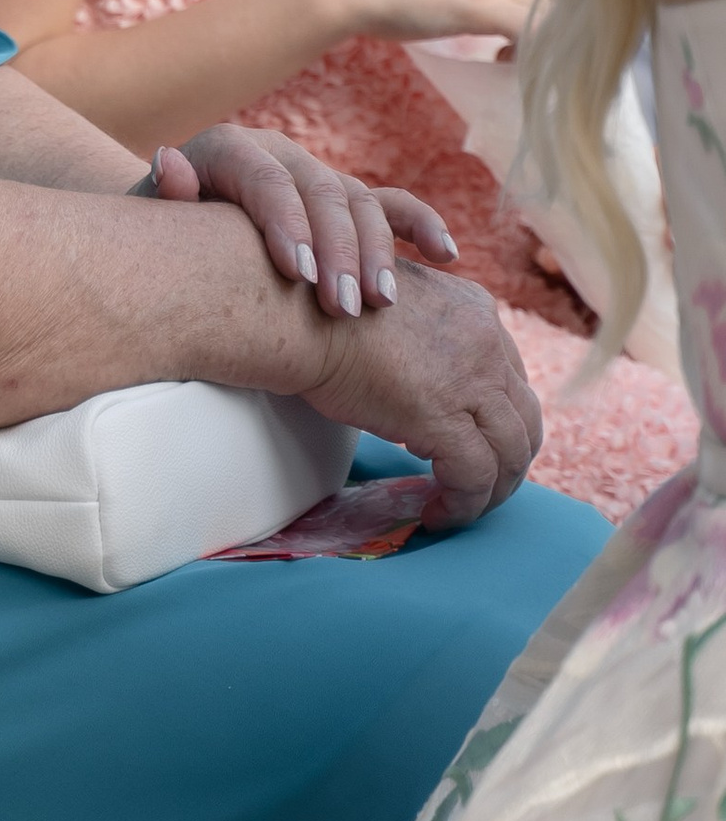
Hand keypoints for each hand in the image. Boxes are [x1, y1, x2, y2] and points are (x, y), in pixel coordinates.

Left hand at [148, 125, 458, 316]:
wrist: (175, 238)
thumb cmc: (158, 239)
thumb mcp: (150, 221)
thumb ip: (165, 196)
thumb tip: (169, 163)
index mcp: (230, 151)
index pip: (266, 179)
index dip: (286, 223)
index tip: (297, 275)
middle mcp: (279, 155)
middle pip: (322, 193)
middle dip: (337, 251)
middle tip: (342, 308)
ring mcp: (316, 177)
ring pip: (362, 203)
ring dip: (378, 253)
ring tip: (380, 304)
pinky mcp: (346, 202)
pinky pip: (394, 205)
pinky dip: (421, 226)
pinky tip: (445, 256)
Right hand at [292, 255, 541, 530]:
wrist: (296, 312)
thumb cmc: (320, 307)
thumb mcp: (395, 307)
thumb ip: (421, 334)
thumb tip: (416, 374)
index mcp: (476, 311)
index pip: (511, 378)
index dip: (498, 420)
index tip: (473, 444)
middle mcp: (487, 343)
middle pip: (524, 418)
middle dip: (508, 460)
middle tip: (478, 488)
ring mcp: (471, 381)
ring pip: (511, 453)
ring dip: (491, 491)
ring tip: (458, 508)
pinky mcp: (443, 418)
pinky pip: (474, 476)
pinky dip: (462, 504)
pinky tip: (436, 514)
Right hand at [338, 0, 549, 49]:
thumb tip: (554, 21)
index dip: (555, 15)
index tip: (525, 31)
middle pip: (569, 6)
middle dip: (550, 34)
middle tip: (511, 50)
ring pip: (556, 24)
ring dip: (536, 49)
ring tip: (499, 55)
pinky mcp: (487, 2)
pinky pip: (536, 38)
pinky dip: (527, 59)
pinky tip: (496, 59)